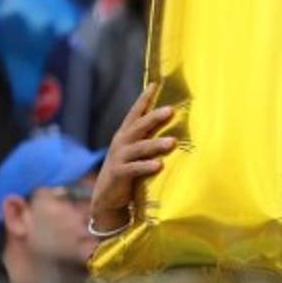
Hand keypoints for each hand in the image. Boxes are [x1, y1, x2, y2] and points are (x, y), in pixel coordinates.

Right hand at [91, 84, 175, 229]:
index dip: (144, 99)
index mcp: (126, 135)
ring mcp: (119, 158)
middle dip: (153, 117)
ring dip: (155, 144)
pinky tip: (159, 165)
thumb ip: (149, 139)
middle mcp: (121, 143)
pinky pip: (133, 169)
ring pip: (139, 148)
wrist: (107, 198)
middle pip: (138, 127)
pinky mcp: (118, 174)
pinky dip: (146, 166)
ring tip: (172, 142)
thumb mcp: (136, 152)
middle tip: (170, 110)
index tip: (155, 85)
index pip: (135, 114)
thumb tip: (174, 127)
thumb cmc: (128, 171)